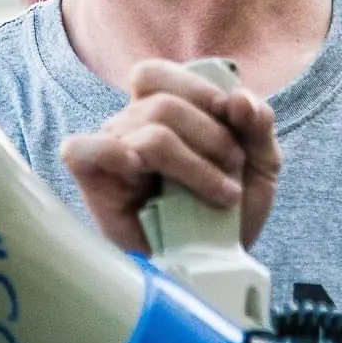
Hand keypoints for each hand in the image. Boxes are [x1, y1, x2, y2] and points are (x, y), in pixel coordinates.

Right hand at [60, 59, 279, 253]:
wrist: (219, 268)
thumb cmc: (231, 212)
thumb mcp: (260, 164)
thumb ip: (257, 125)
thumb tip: (239, 99)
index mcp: (160, 111)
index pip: (155, 74)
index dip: (196, 89)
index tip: (232, 118)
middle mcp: (129, 127)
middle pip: (162, 104)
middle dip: (211, 136)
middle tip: (234, 169)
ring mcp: (110, 154)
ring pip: (148, 134)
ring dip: (195, 164)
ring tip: (221, 194)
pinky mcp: (94, 185)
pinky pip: (80, 150)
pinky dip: (111, 153)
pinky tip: (139, 171)